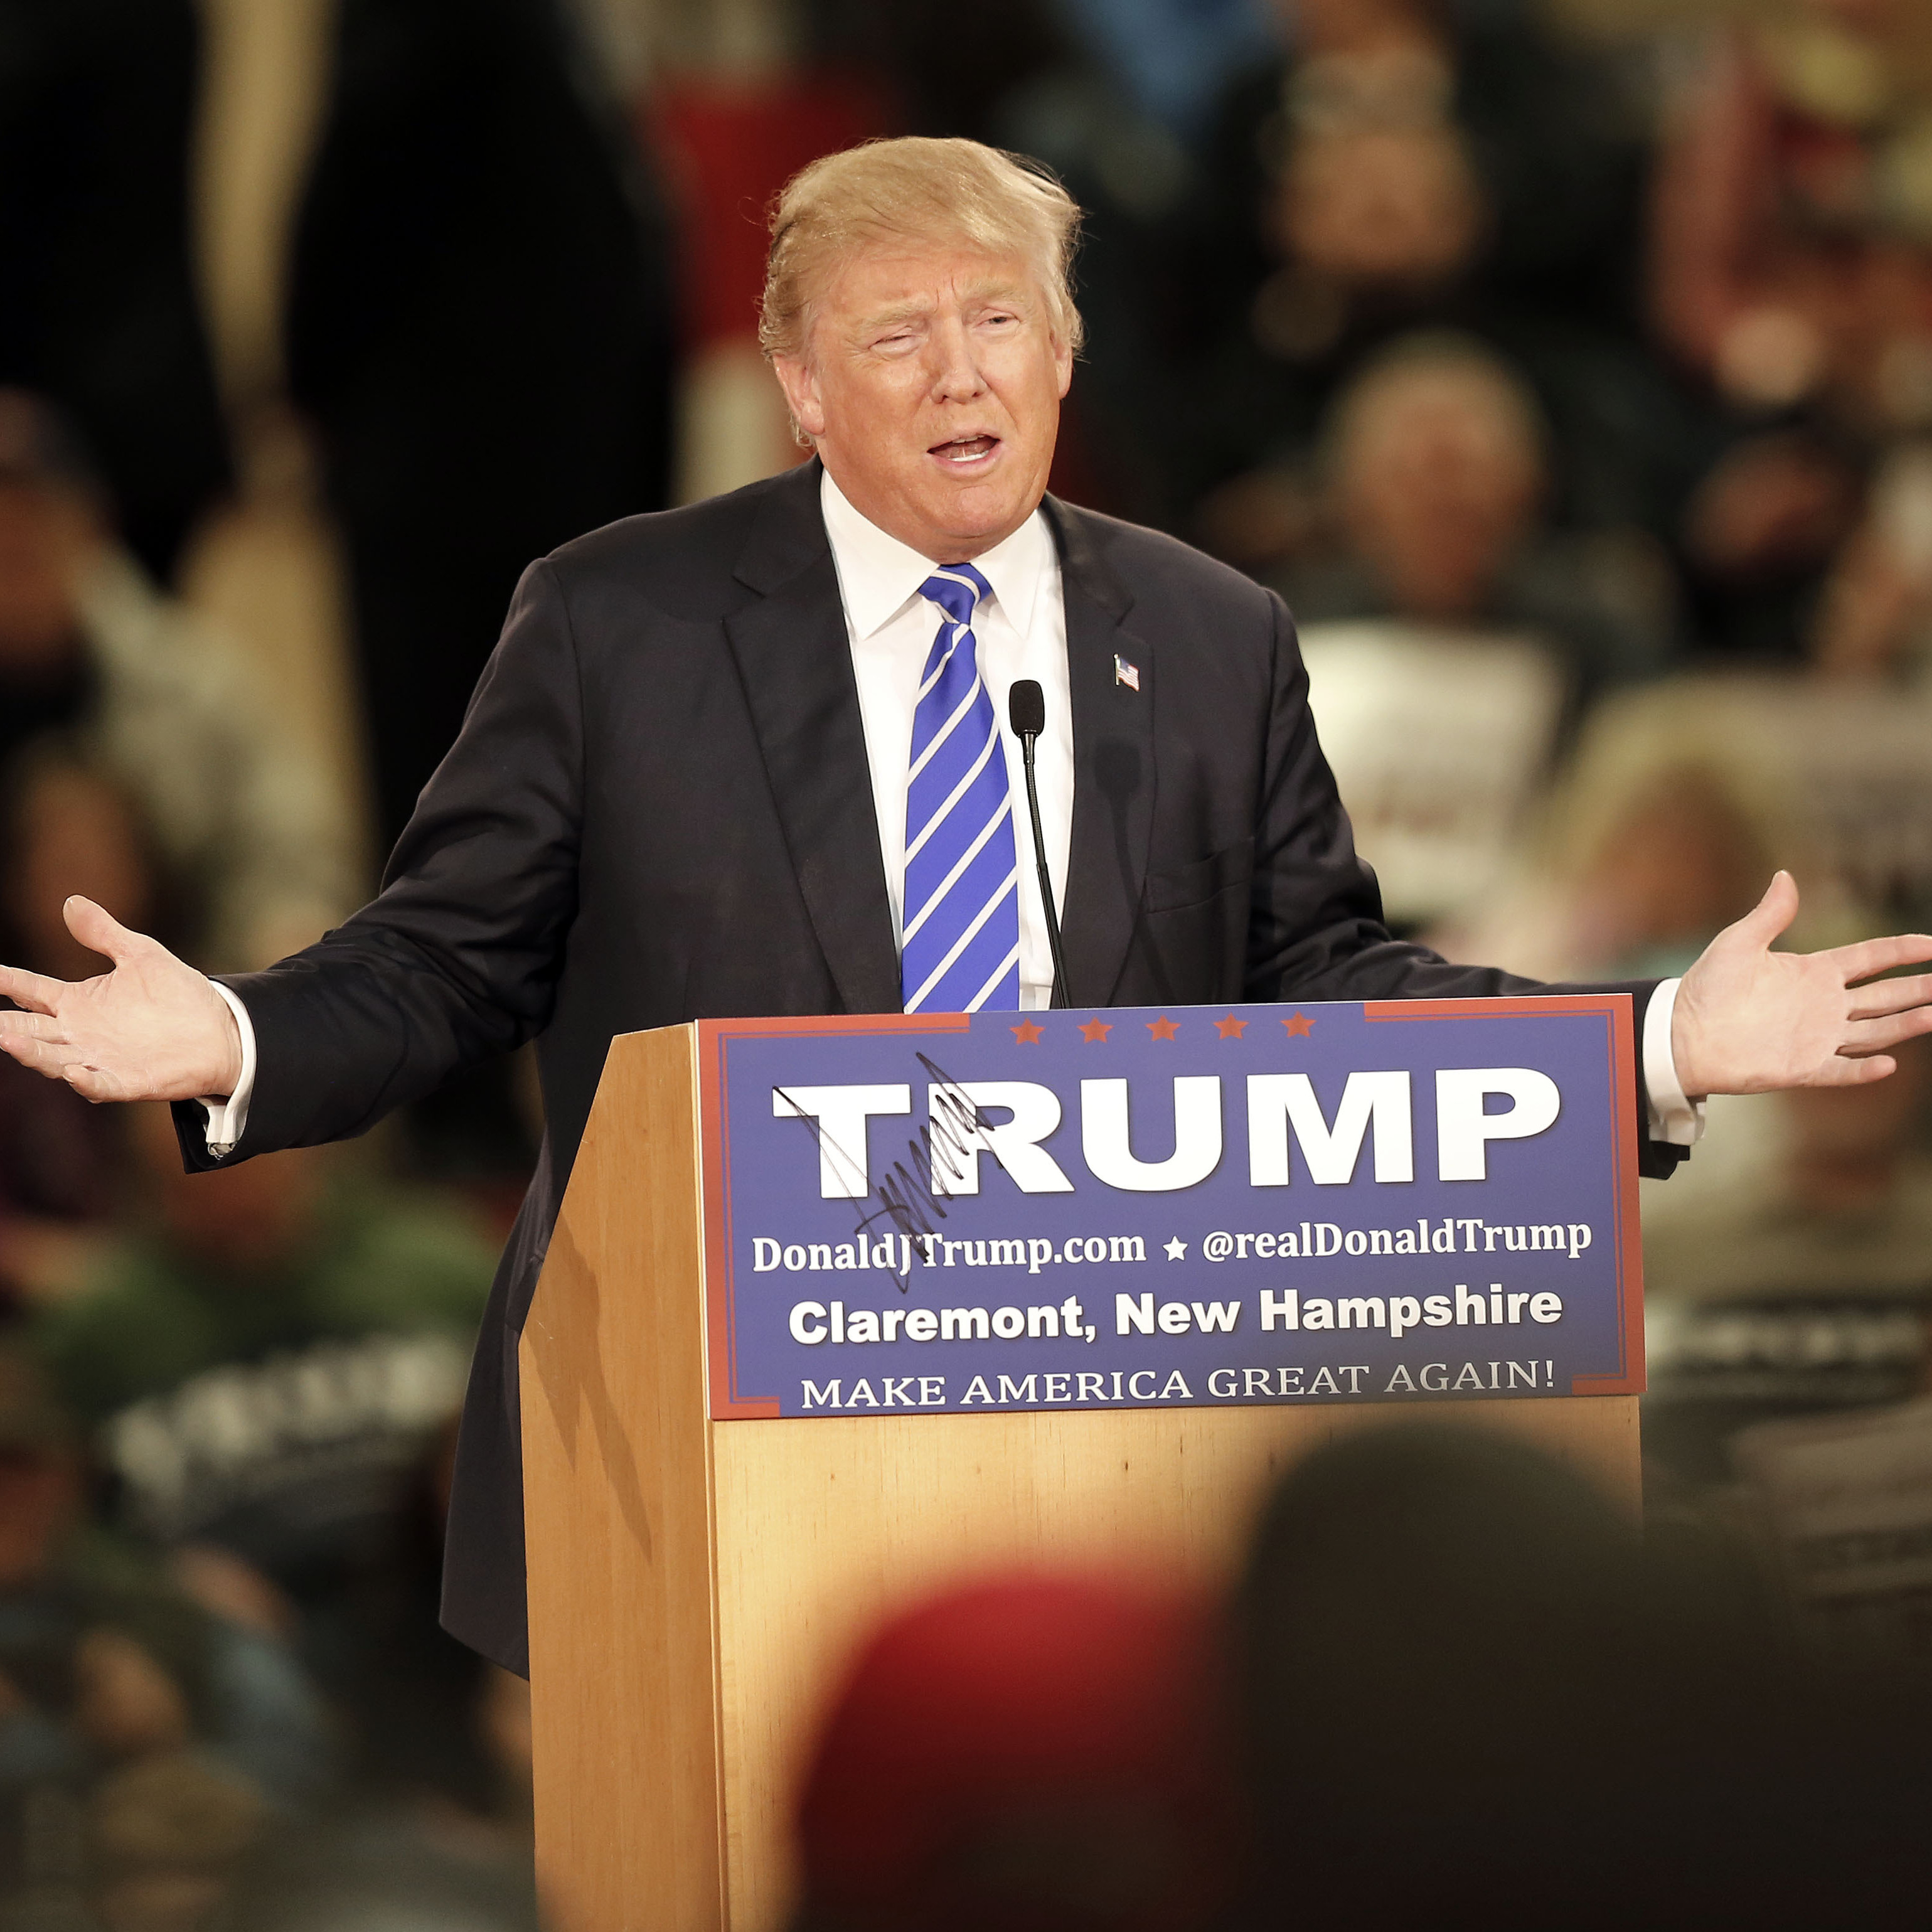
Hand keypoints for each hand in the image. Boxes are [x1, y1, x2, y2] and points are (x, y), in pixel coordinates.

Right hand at [0, 896, 242, 1102]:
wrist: (222, 1030)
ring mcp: (100, 1059)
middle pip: (31, 1029)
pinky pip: (100, 1083)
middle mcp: (80, 1033)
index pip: (30, 990)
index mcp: (78, 1002)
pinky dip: (85, 1080)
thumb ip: (104, 934)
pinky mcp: (127, 1081)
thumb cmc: (178, 994)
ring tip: (7, 1039)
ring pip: (54, 1059)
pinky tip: (73, 1072)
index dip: (7, 981)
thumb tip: (71, 901)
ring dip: (32, 1052)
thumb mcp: (141, 955)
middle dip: (5, 1025)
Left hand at [1672, 872, 1931, 1096]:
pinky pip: (1840, 1070)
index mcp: (1813, 972)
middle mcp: (1823, 1005)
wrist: (1681, 1032)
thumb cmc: (1706, 986)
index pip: (1871, 958)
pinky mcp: (1802, 1067)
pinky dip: (1863, 1070)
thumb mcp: (1738, 943)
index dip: (1904, 951)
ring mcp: (1816, 1037)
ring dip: (1907, 1024)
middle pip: (1885, 995)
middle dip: (1920, 988)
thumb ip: (1770, 914)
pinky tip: (1889, 1065)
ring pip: (1875, 1031)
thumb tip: (1785, 875)